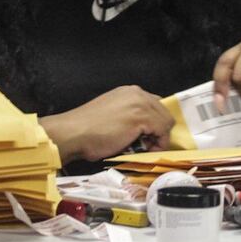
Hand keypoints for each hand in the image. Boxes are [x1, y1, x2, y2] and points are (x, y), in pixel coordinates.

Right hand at [39, 86, 173, 163]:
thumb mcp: (112, 116)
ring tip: (142, 148)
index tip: (146, 136)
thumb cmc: (87, 130)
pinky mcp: (142, 117)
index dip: (153, 123)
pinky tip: (144, 149)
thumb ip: (129, 116)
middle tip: (144, 144)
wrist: (74, 133)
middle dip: (157, 131)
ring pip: (166, 122)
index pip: (154, 105)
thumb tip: (144, 131)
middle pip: (163, 112)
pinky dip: (158, 143)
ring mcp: (141, 103)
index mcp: (129, 92)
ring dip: (158, 138)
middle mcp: (137, 93)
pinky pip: (163, 131)